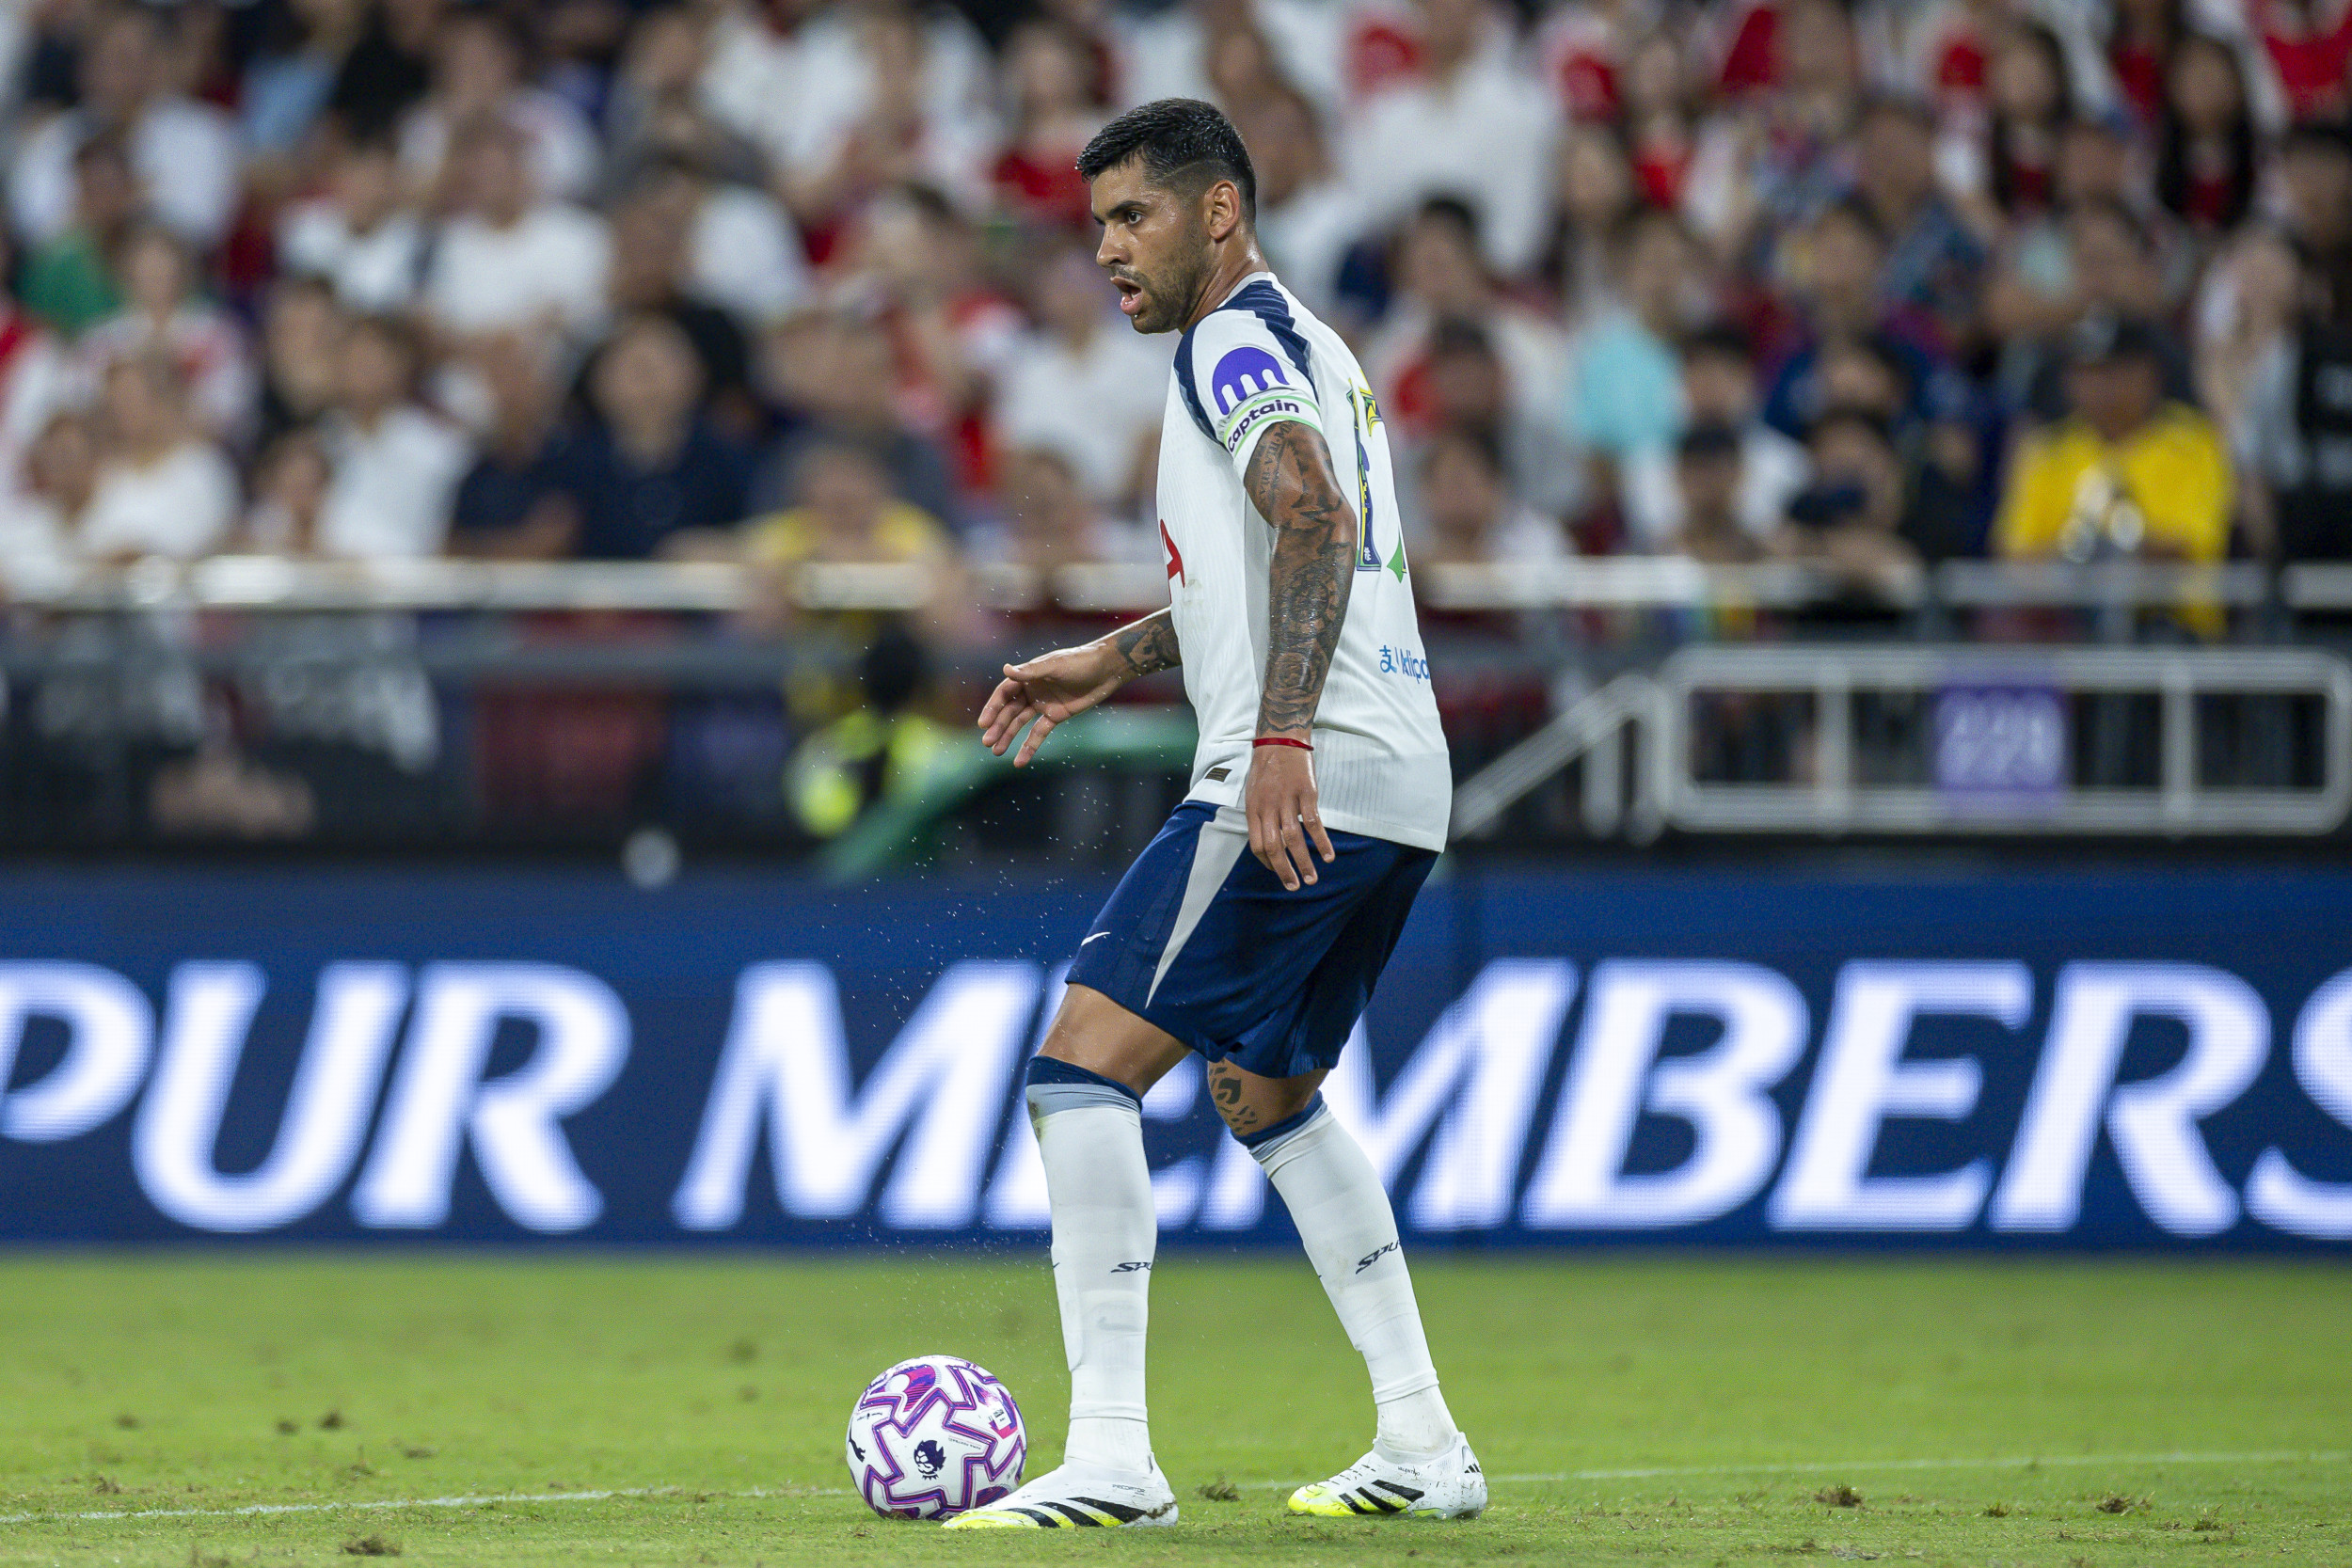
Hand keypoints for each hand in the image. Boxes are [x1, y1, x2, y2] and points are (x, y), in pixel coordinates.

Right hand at [977, 642, 1125, 765]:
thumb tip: (1005, 670)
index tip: (984, 723)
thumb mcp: (1055, 665)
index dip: (993, 708)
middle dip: (998, 726)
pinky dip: (1029, 747)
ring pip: (1020, 723)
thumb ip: (1031, 671)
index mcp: (1028, 676)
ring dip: (1008, 737)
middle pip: (1009, 711)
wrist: (1106, 669)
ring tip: (996, 752)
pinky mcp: (1056, 716)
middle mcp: (1031, 690)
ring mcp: (1043, 704)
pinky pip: (1039, 733)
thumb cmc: (1079, 661)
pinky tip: (1019, 761)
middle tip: (987, 742)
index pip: (1004, 694)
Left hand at [1245, 743, 1333, 890]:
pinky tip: (1328, 855)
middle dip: (1284, 871)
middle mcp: (1268, 807)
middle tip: (1294, 886)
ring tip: (1312, 878)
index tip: (1278, 872)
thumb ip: (1259, 816)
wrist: (1280, 740)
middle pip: (1275, 847)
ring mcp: (1287, 800)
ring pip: (1294, 838)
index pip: (1257, 845)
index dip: (1268, 863)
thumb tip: (1268, 842)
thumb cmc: (1266, 768)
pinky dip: (1321, 841)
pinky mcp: (1305, 793)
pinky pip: (1313, 823)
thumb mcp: (1253, 793)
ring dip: (1304, 861)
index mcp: (1253, 809)